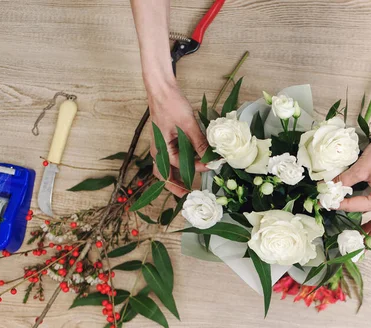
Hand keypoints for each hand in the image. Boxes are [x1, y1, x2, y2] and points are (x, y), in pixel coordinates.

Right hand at [147, 81, 208, 196]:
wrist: (161, 89)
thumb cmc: (170, 104)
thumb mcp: (188, 124)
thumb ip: (199, 142)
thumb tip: (211, 157)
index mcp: (160, 149)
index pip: (179, 167)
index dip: (197, 168)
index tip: (212, 165)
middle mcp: (158, 151)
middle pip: (165, 175)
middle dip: (176, 186)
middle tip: (189, 194)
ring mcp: (160, 146)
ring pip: (167, 168)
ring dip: (178, 177)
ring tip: (191, 184)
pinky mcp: (166, 141)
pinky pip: (171, 158)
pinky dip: (180, 164)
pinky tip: (192, 164)